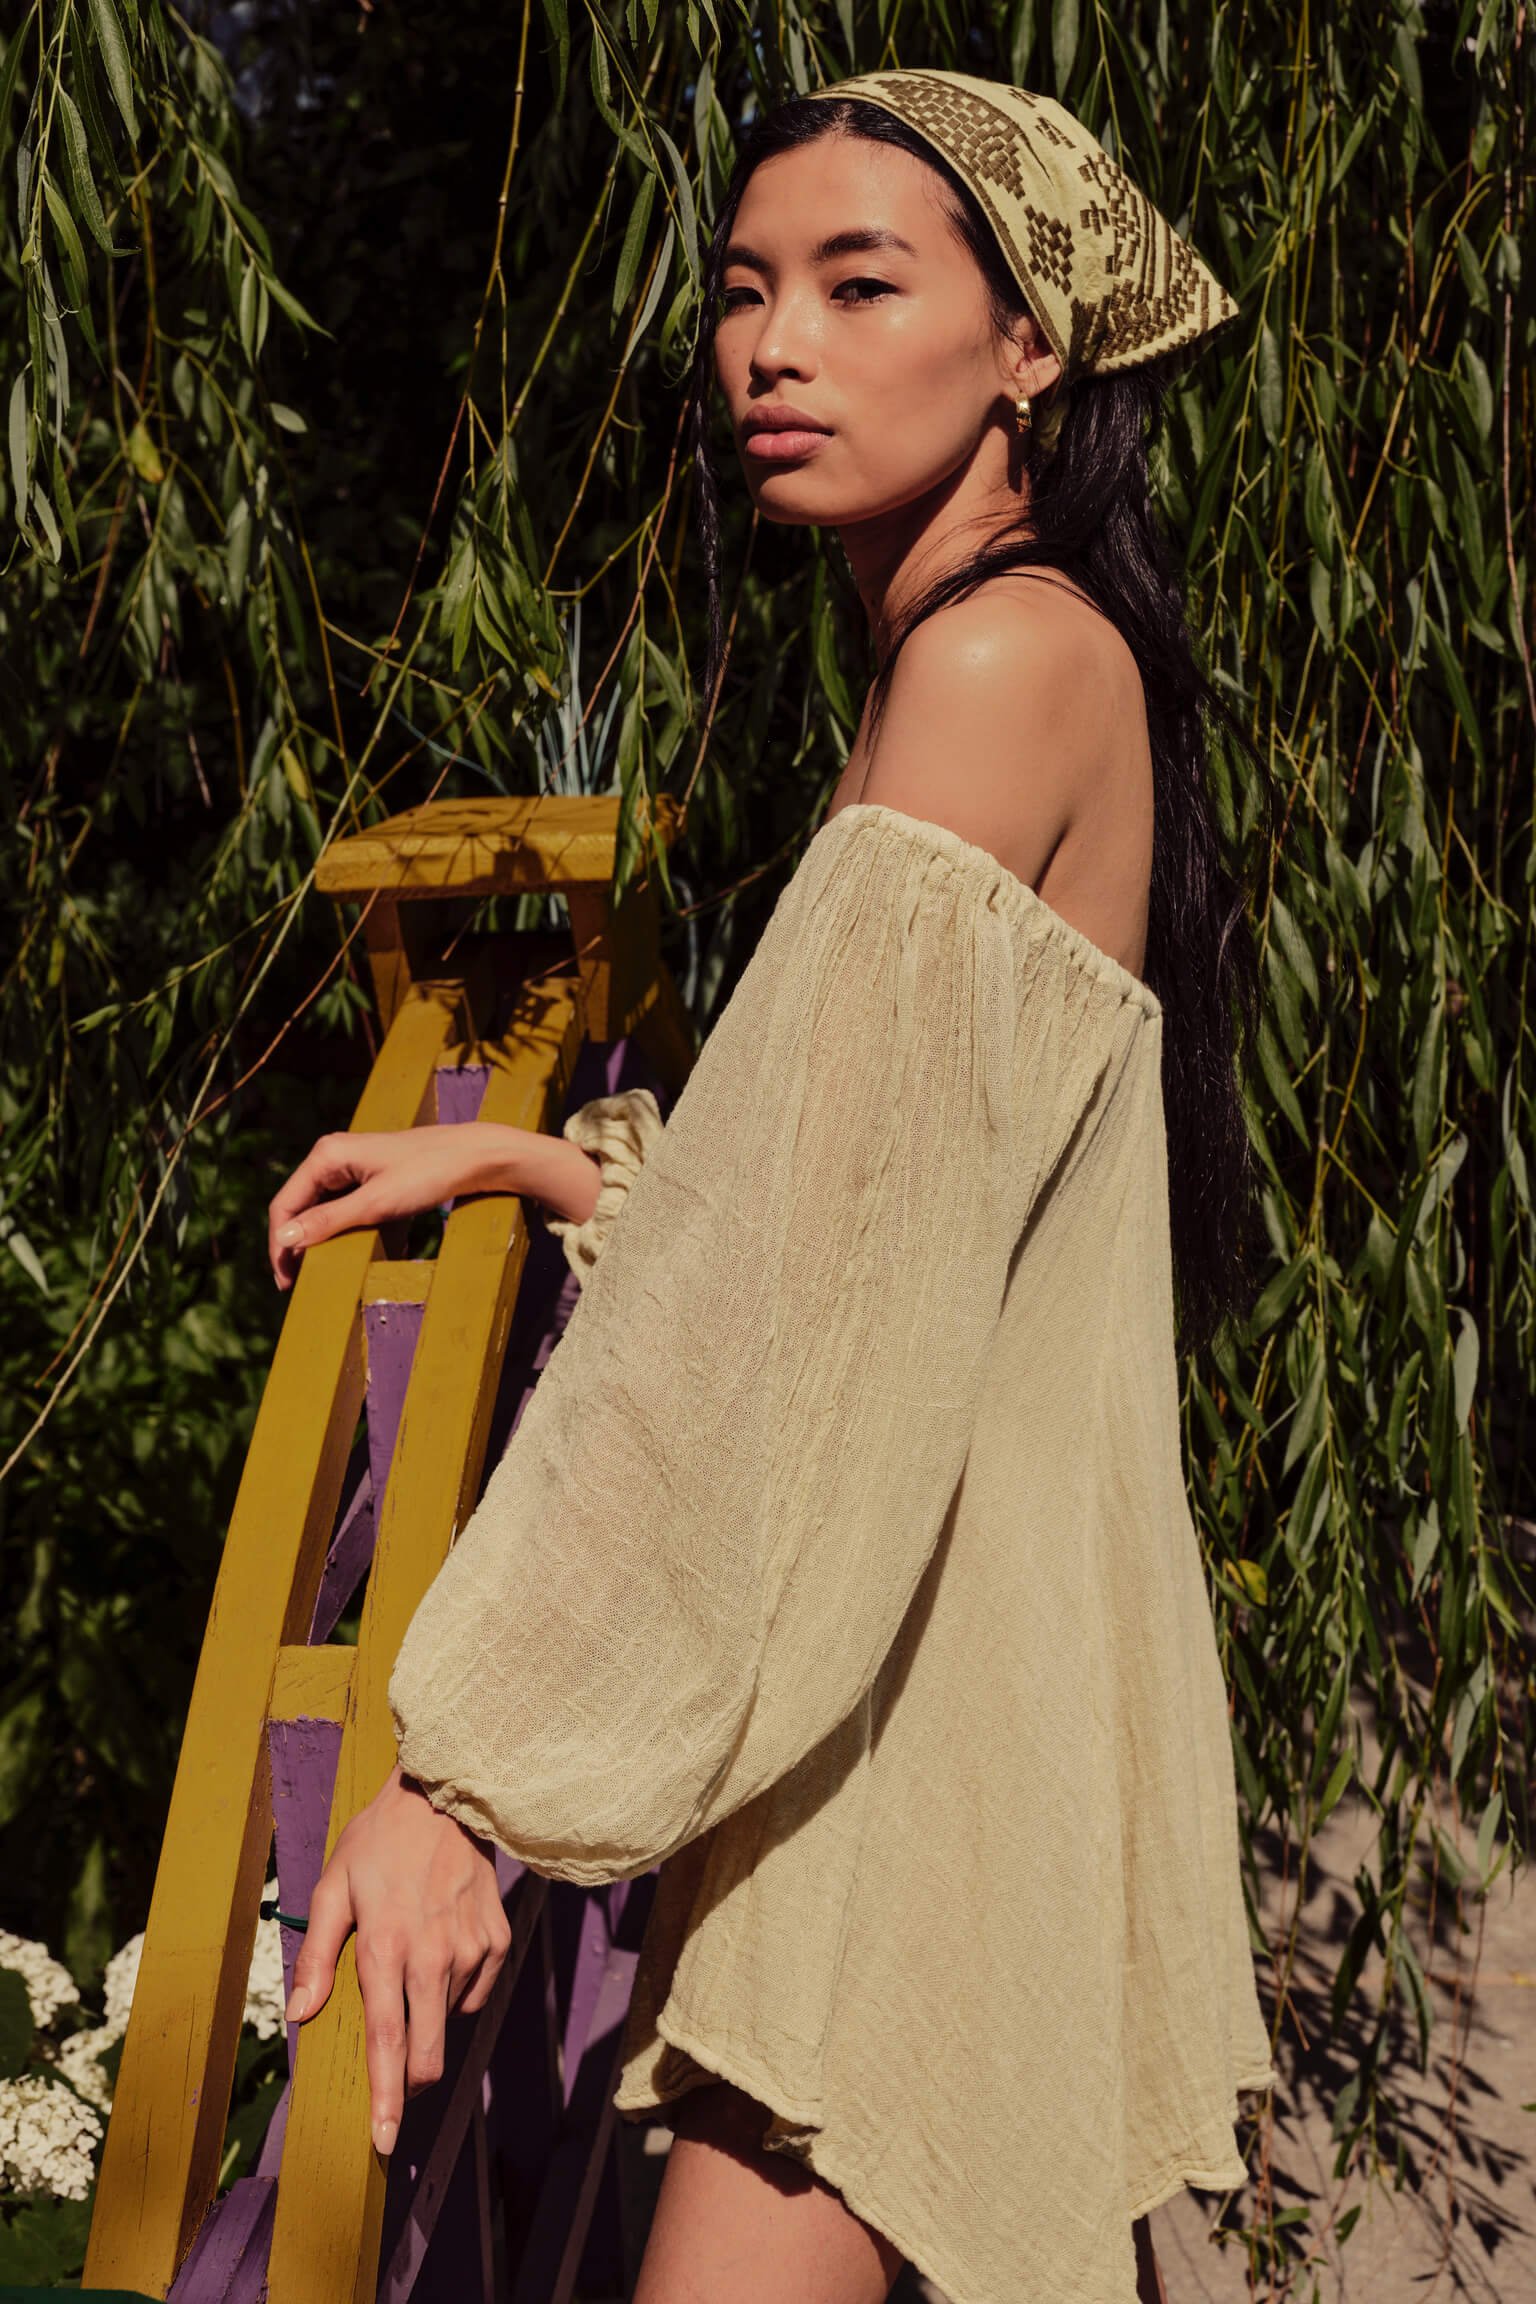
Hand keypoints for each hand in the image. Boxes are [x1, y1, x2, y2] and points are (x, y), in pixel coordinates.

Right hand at [267, 1122, 524, 1289]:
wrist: (480, 1157)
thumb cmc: (430, 1172)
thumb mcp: (376, 1204)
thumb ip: (329, 1222)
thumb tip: (286, 1239)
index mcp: (327, 1155)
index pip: (285, 1205)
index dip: (280, 1246)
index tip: (286, 1283)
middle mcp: (335, 1157)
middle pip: (302, 1209)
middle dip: (300, 1247)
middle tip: (298, 1286)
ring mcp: (356, 1168)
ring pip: (328, 1212)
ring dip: (327, 1243)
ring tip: (325, 1276)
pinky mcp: (377, 1179)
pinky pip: (353, 1210)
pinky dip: (355, 1234)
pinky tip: (367, 1257)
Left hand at [285, 1763, 511, 2155]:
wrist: (447, 1798)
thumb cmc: (380, 1841)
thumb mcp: (334, 1887)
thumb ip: (316, 1954)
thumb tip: (298, 2013)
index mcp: (387, 1947)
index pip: (386, 2041)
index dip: (384, 2098)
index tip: (382, 2140)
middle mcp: (434, 1956)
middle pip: (427, 2053)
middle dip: (408, 2081)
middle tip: (392, 2079)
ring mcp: (472, 1950)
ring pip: (450, 2022)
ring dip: (428, 2018)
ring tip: (412, 1963)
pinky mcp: (498, 1941)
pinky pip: (474, 1993)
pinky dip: (454, 1990)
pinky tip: (440, 1952)